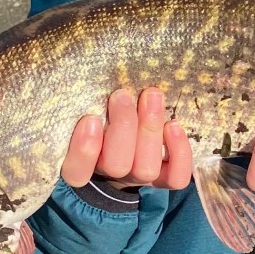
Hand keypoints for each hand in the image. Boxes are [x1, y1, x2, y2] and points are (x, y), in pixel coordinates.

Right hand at [61, 88, 192, 190]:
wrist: (128, 139)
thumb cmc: (101, 115)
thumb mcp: (87, 110)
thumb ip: (85, 104)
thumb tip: (83, 75)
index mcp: (83, 165)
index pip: (76, 172)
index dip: (84, 151)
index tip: (90, 119)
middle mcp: (111, 174)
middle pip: (116, 166)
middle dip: (123, 127)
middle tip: (122, 96)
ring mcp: (139, 178)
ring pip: (146, 169)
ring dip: (150, 130)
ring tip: (151, 96)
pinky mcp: (165, 178)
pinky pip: (176, 178)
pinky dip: (178, 152)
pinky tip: (173, 125)